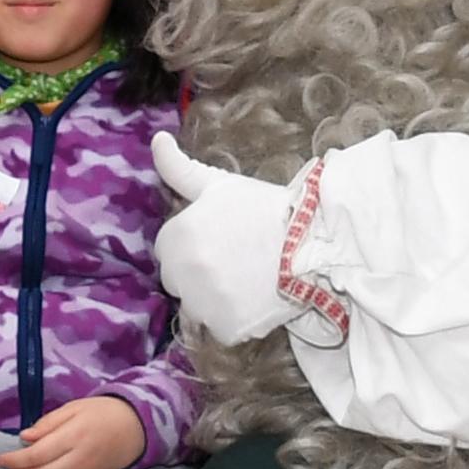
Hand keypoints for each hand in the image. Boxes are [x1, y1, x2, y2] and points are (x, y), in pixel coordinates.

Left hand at [0, 395, 147, 468]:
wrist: (137, 427)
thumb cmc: (103, 412)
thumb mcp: (75, 408)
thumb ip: (48, 423)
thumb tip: (25, 437)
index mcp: (73, 436)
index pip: (36, 455)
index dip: (15, 459)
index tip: (0, 458)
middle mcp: (77, 458)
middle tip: (6, 464)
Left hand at [151, 131, 299, 344]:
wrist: (312, 241)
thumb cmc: (265, 209)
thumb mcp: (219, 184)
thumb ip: (179, 168)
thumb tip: (156, 138)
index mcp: (175, 237)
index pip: (167, 251)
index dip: (193, 245)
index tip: (221, 240)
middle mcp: (182, 273)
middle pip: (178, 282)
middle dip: (199, 274)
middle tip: (237, 261)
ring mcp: (203, 304)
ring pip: (197, 309)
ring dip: (215, 301)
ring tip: (248, 282)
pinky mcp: (226, 329)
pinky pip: (220, 330)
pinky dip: (235, 321)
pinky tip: (256, 302)